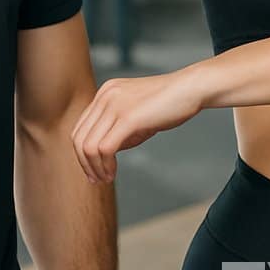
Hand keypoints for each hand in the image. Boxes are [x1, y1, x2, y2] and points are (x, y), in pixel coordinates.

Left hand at [71, 68, 203, 182]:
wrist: (190, 89)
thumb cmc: (168, 104)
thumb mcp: (136, 115)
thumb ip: (118, 130)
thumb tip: (104, 154)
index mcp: (105, 93)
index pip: (80, 127)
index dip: (82, 153)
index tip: (92, 170)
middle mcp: (105, 96)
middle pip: (79, 137)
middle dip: (85, 163)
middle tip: (96, 179)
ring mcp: (114, 105)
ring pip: (89, 145)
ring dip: (95, 168)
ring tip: (106, 178)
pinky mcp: (128, 117)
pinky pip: (105, 148)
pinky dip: (105, 165)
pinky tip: (113, 173)